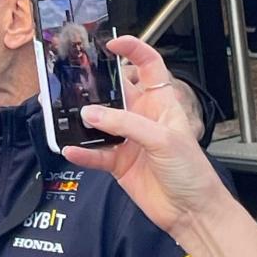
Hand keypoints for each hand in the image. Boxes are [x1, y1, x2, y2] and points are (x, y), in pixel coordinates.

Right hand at [62, 36, 229, 237]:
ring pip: (98, 123)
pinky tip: (71, 150)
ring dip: (82, 122)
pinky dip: (81, 152)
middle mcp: (141, 118)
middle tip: (72, 81)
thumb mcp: (164, 139)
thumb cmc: (192, 172)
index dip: (132, 50)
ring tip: (65, 117)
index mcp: (160, 103)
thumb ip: (126, 124)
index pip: (148, 66)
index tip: (111, 45)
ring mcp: (127, 140)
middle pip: (113, 93)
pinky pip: (93, 153)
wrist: (191, 212)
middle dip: (93, 87)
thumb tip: (91, 114)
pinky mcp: (117, 162)